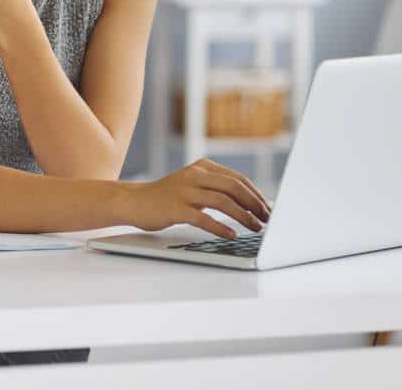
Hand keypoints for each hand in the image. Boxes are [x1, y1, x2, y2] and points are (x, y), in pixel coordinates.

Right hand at [121, 159, 272, 239]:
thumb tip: (248, 202)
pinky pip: (203, 218)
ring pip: (222, 201)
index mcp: (203, 167)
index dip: (256, 194)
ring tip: (255, 228)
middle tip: (267, 219)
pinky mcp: (176, 208)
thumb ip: (215, 188)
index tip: (267, 208)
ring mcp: (185, 191)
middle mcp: (195, 175)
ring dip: (243, 216)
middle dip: (254, 204)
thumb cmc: (167, 197)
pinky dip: (220, 227)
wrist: (134, 201)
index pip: (237, 178)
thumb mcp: (193, 184)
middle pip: (233, 187)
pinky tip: (232, 235)